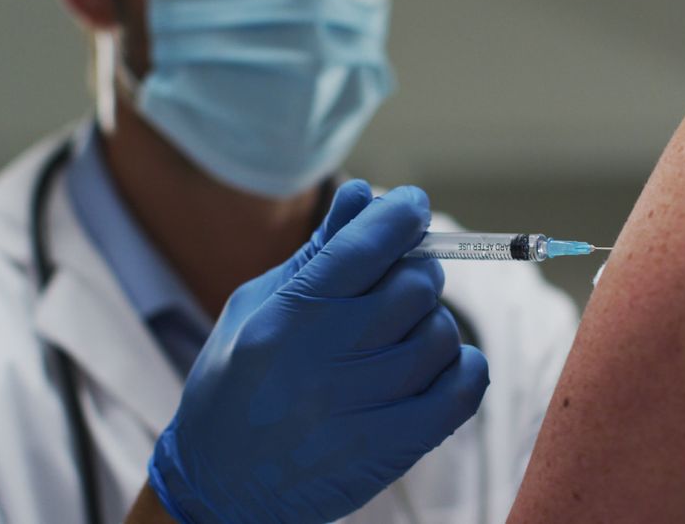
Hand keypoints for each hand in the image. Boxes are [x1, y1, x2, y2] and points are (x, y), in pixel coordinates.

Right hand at [147, 180, 488, 522]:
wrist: (222, 489)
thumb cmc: (235, 385)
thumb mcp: (257, 307)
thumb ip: (316, 253)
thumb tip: (363, 195)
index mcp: (289, 319)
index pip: (366, 247)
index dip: (401, 213)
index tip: (411, 205)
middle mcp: (327, 362)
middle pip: (415, 285)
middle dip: (416, 268)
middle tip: (402, 276)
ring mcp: (364, 409)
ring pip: (440, 335)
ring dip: (431, 322)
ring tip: (403, 331)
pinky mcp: (393, 448)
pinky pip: (462, 389)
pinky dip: (462, 366)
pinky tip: (437, 363)